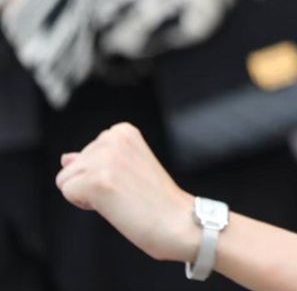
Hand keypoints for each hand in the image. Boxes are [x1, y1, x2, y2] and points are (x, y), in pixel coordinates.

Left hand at [55, 123, 199, 262]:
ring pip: (65, 178)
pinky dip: (85, 205)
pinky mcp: (96, 180)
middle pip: (72, 165)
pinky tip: (112, 204)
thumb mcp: (125, 168)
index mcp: (123, 131)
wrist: (176, 220)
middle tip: (125, 190)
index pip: (86, 152)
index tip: (127, 180)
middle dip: (91, 182)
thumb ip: (94, 159)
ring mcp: (105, 158)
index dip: (101, 172)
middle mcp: (113, 138)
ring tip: (118, 197)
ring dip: (86, 194)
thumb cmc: (155, 199)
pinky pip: (67, 192)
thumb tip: (65, 158)